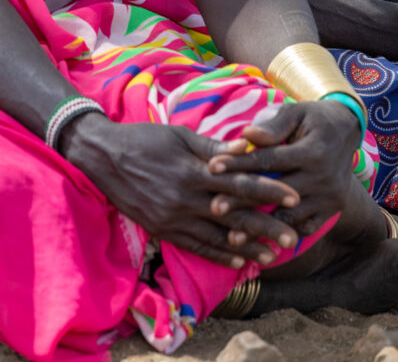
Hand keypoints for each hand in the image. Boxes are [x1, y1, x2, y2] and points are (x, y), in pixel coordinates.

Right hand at [63, 115, 302, 268]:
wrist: (102, 157)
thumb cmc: (143, 139)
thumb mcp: (178, 135)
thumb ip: (213, 147)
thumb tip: (246, 148)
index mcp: (193, 171)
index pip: (239, 183)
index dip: (268, 190)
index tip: (294, 196)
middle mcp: (186, 198)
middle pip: (234, 216)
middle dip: (266, 226)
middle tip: (294, 237)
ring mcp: (173, 218)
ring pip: (218, 237)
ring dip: (248, 247)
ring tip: (273, 255)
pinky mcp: (162, 229)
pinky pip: (196, 246)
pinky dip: (219, 255)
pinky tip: (239, 261)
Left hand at [207, 99, 360, 235]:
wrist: (347, 131)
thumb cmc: (312, 118)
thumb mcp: (296, 113)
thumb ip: (273, 126)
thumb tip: (247, 135)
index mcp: (313, 152)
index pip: (269, 160)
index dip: (239, 164)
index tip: (211, 166)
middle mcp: (324, 179)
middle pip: (276, 194)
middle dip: (243, 201)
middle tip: (214, 208)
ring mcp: (330, 199)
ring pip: (289, 216)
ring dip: (260, 227)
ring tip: (231, 234)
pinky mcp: (332, 211)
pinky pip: (305, 228)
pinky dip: (282, 233)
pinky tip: (258, 240)